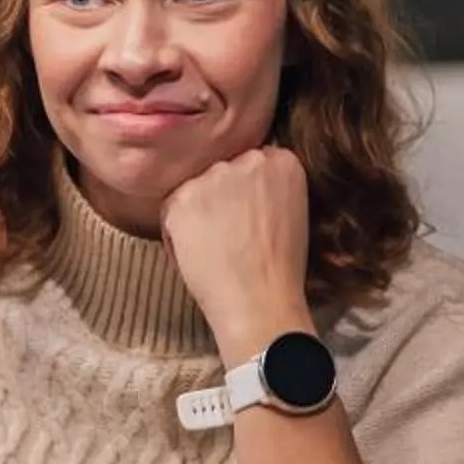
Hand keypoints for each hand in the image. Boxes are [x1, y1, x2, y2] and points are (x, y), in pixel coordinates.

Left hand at [158, 146, 313, 358]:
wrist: (260, 304)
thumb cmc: (279, 270)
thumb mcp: (292, 212)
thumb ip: (270, 187)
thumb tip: (243, 185)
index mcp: (283, 160)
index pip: (251, 164)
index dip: (245, 195)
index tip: (249, 219)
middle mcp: (249, 159)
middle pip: (221, 173)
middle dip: (220, 199)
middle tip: (231, 237)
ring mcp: (214, 176)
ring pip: (195, 190)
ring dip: (198, 214)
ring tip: (216, 250)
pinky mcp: (184, 197)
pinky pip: (171, 211)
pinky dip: (176, 235)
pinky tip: (200, 255)